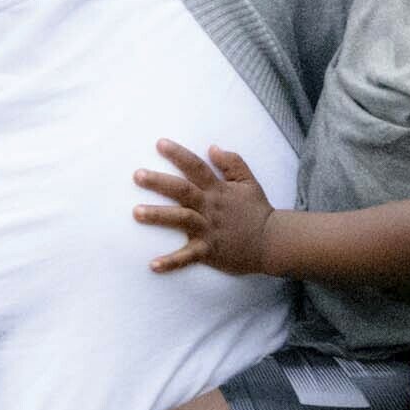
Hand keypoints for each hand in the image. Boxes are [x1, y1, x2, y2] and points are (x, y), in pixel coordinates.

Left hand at [134, 140, 274, 273]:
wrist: (272, 242)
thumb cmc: (258, 211)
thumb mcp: (249, 182)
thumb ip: (232, 163)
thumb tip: (212, 147)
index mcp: (218, 189)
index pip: (196, 167)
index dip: (178, 154)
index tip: (159, 143)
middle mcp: (210, 207)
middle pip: (182, 190)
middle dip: (159, 182)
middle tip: (137, 175)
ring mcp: (209, 229)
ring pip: (181, 219)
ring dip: (158, 216)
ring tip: (137, 212)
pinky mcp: (209, 251)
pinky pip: (188, 257)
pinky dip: (171, 262)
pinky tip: (153, 265)